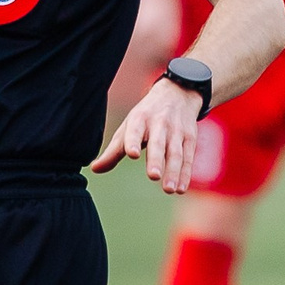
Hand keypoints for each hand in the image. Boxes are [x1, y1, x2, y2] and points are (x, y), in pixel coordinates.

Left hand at [91, 79, 205, 192]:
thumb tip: (95, 169)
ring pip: (176, 153)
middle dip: (156, 159)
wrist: (177, 94)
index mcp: (140, 119)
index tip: (132, 154)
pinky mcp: (190, 138)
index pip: (136, 130)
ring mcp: (176, 131)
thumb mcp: (129, 127)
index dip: (133, 141)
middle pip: (158, 143)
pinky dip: (185, 174)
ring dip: (173, 172)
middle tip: (153, 175)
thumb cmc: (146, 116)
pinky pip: (188, 158)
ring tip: (169, 190)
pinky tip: (181, 189)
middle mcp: (159, 124)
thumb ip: (114, 150)